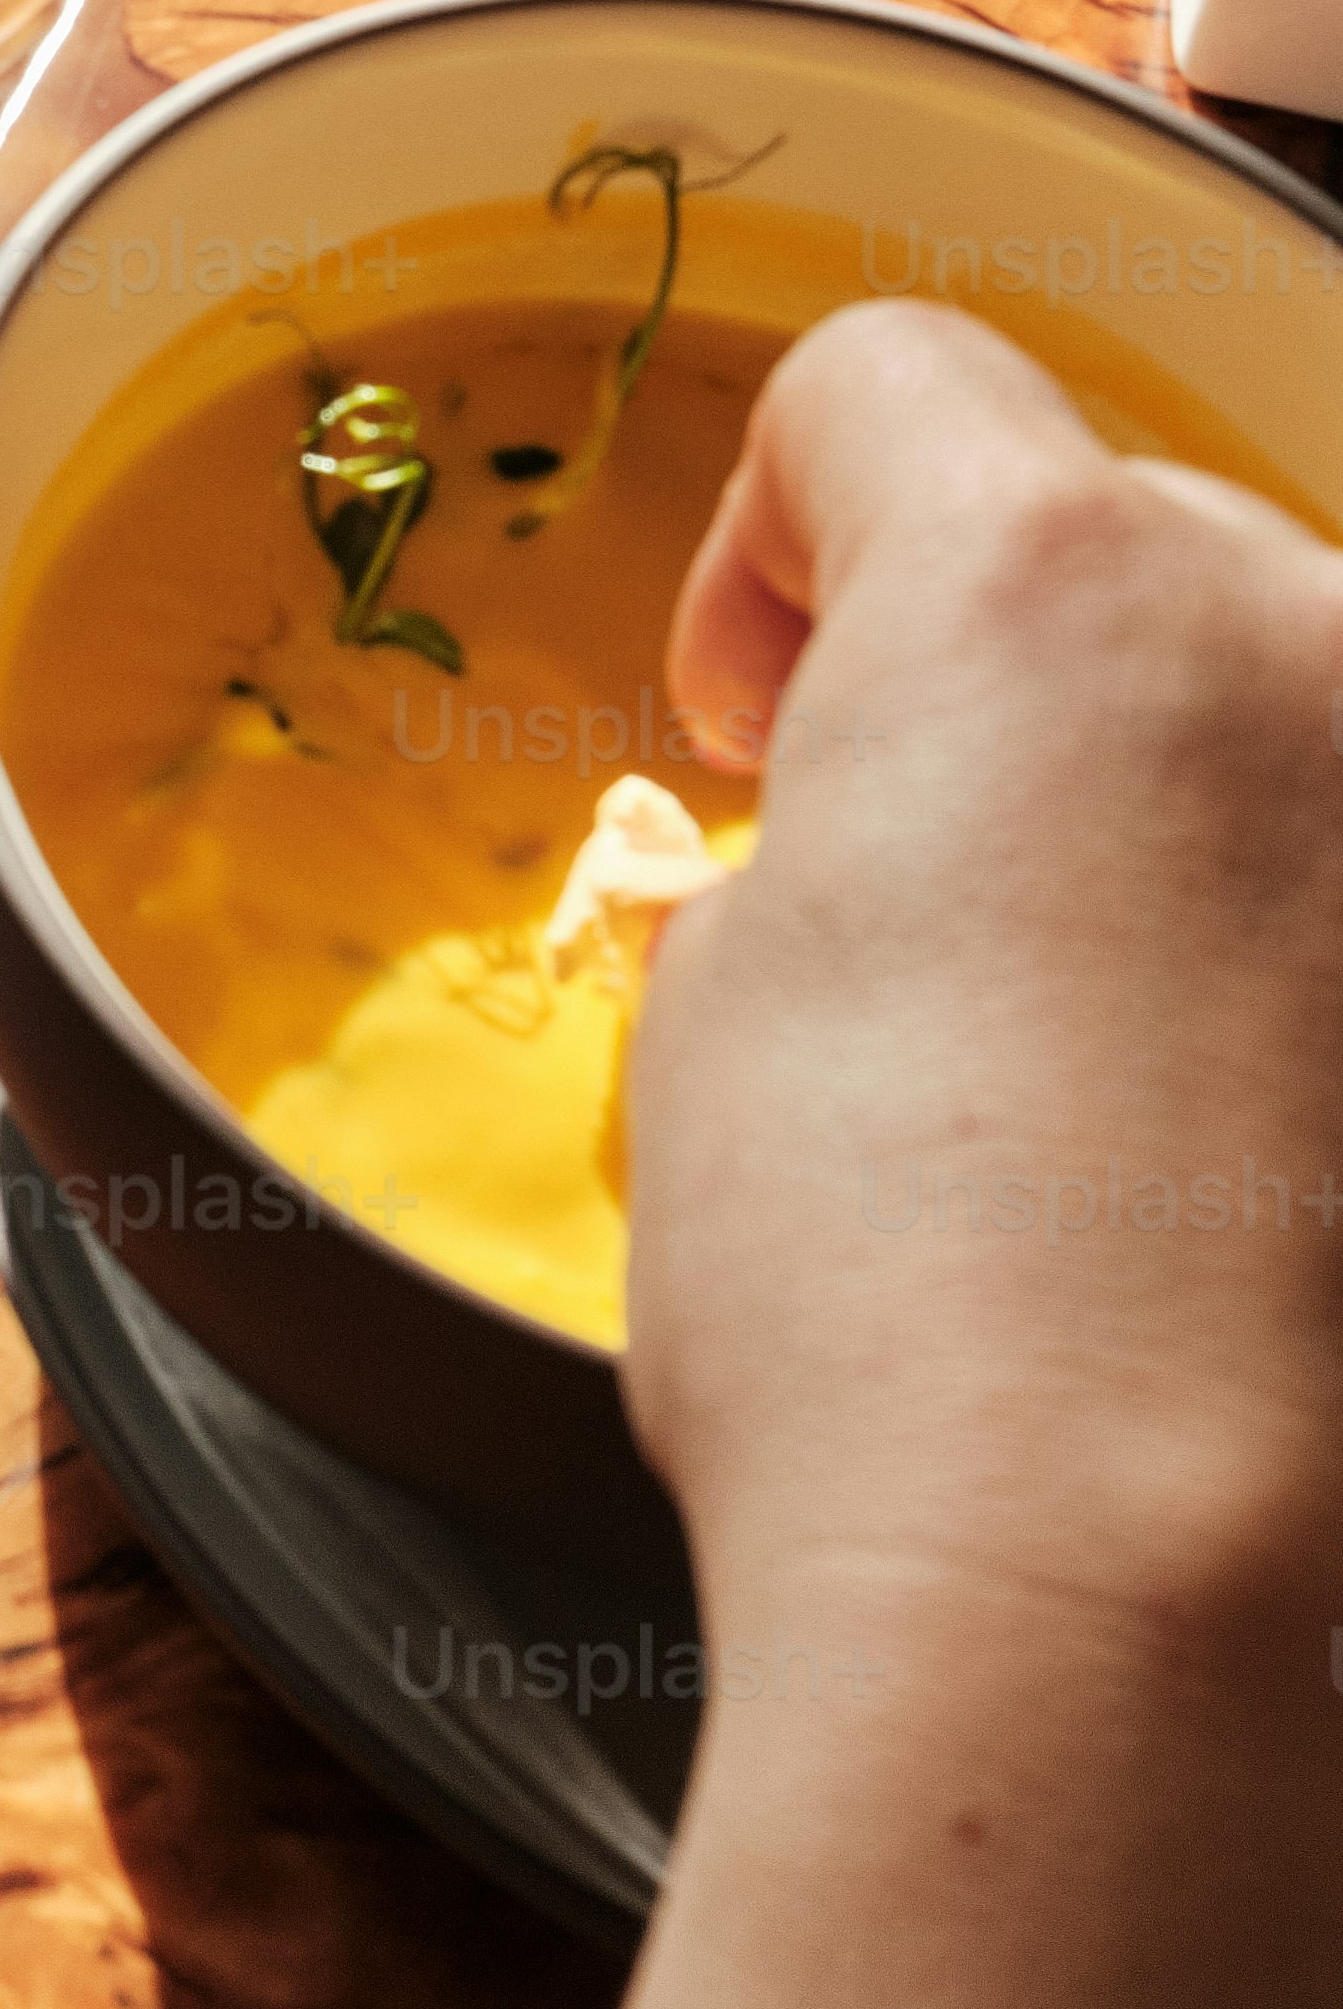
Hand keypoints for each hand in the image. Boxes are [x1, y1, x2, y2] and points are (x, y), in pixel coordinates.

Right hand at [632, 294, 1342, 1640]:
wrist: (1129, 1623)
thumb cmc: (893, 1328)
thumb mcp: (724, 1007)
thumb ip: (829, 831)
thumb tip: (891, 861)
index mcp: (1045, 579)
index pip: (893, 386)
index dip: (783, 540)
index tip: (764, 719)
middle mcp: (1300, 636)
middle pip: (1128, 542)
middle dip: (1017, 690)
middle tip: (931, 914)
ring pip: (1301, 725)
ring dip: (1206, 832)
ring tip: (1116, 1084)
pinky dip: (1314, 985)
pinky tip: (1245, 1171)